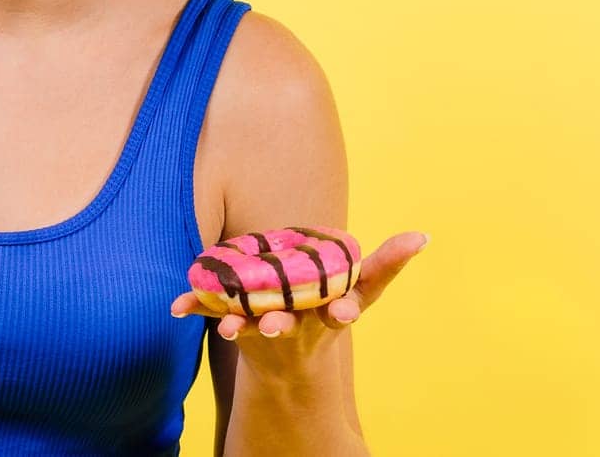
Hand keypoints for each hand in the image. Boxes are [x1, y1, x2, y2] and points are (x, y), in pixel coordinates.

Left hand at [168, 230, 429, 371]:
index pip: (343, 311)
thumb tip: (422, 236)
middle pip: (291, 326)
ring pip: (249, 329)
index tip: (342, 311)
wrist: (290, 363)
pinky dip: (195, 307)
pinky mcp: (237, 326)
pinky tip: (177, 305)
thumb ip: (388, 264)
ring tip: (227, 326)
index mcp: (331, 315)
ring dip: (238, 326)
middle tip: (272, 323)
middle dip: (280, 324)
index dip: (343, 310)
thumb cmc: (329, 313)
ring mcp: (265, 330)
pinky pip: (213, 315)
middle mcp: (299, 327)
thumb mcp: (363, 292)